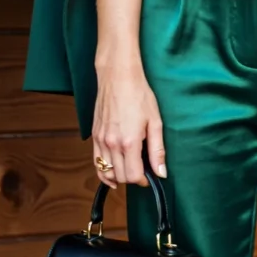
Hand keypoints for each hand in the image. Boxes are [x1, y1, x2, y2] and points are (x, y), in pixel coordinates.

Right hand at [91, 59, 167, 188]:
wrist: (118, 77)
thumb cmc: (138, 95)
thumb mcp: (155, 122)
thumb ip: (157, 151)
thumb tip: (161, 173)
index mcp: (129, 142)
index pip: (133, 176)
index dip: (143, 180)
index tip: (149, 175)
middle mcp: (112, 144)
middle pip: (120, 177)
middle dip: (133, 178)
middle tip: (143, 170)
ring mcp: (101, 140)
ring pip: (107, 172)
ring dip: (119, 175)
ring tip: (130, 168)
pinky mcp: (94, 135)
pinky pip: (96, 162)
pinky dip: (104, 171)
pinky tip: (113, 172)